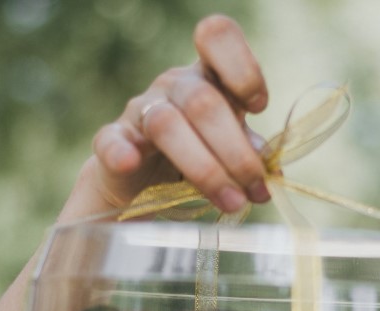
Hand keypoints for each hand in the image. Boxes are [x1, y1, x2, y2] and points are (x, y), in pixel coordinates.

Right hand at [80, 15, 271, 215]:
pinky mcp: (113, 142)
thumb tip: (269, 167)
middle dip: (237, 153)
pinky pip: (111, 141)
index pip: (217, 39)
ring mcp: (141, 110)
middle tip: (256, 191)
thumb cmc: (199, 153)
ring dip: (206, 170)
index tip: (258, 107)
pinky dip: (119, 152)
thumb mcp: (231, 147)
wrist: (144, 182)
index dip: (242, 68)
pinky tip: (128, 162)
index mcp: (207, 76)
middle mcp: (174, 86)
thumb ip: (249, 150)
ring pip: (167, 125)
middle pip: (204, 102)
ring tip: (232, 203)